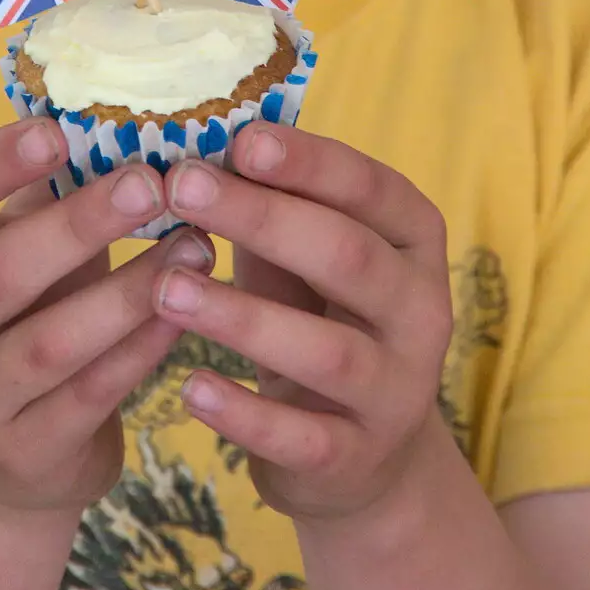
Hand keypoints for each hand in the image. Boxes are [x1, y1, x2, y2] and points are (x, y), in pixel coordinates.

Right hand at [0, 119, 214, 515]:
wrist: (5, 452)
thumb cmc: (27, 308)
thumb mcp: (18, 243)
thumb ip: (51, 187)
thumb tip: (126, 101)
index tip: (57, 131)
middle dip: (77, 226)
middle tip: (149, 183)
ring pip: (50, 343)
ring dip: (129, 292)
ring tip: (195, 247)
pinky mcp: (20, 451)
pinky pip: (90, 395)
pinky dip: (142, 350)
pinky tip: (188, 310)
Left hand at [152, 125, 452, 524]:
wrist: (362, 450)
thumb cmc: (315, 311)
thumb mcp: (303, 249)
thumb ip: (272, 197)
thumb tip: (202, 131)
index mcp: (413, 240)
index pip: (372, 187)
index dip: (309, 161)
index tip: (240, 138)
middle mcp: (422, 311)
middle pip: (348, 256)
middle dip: (264, 217)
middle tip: (183, 187)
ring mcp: (396, 390)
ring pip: (327, 351)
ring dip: (243, 317)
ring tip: (168, 287)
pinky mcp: (357, 458)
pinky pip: (303, 438)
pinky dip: (245, 414)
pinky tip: (191, 387)